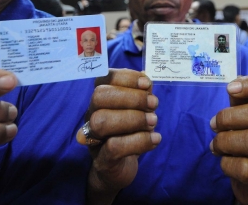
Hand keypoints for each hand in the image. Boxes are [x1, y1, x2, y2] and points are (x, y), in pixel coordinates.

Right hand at [77, 69, 160, 204]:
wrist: (117, 170)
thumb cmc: (128, 134)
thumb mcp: (137, 111)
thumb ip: (140, 93)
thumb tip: (146, 77)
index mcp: (100, 100)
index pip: (103, 79)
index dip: (125, 77)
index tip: (147, 84)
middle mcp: (92, 116)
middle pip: (99, 97)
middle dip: (131, 97)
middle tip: (153, 103)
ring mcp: (94, 139)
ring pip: (102, 121)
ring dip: (134, 118)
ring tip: (153, 121)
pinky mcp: (102, 160)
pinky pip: (114, 147)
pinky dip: (139, 141)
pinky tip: (155, 139)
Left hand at [210, 77, 247, 204]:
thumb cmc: (246, 148)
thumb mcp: (245, 122)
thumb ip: (241, 102)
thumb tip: (235, 81)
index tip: (230, 88)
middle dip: (229, 116)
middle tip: (214, 124)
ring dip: (224, 141)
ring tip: (216, 145)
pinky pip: (245, 168)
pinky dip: (227, 163)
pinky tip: (224, 162)